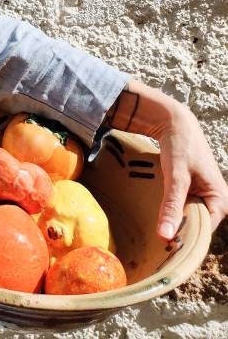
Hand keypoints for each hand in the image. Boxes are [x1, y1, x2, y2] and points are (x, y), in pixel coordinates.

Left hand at [104, 79, 227, 239]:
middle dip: (178, 236)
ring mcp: (203, 198)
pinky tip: (158, 223)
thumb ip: (171, 205)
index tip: (165, 254)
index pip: (203, 233)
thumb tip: (165, 236)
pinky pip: (182, 210)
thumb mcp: (176, 176)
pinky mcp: (191, 192)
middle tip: (157, 249)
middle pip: (196, 229)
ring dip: (173, 225)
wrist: (174, 121)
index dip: (185, 243)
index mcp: (220, 202)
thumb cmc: (181, 146)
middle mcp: (215, 203)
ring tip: (156, 240)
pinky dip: (171, 215)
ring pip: (187, 220)